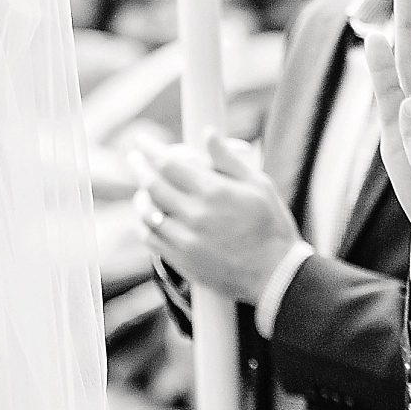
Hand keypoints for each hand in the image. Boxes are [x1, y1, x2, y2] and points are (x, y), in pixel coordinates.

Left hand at [132, 131, 298, 304]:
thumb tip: (208, 133)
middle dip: (140, 167)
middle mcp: (195, 215)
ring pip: (147, 212)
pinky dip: (144, 224)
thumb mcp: (258, 186)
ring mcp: (185, 239)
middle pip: (153, 185)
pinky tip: (148, 217)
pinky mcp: (181, 260)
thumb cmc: (271, 227)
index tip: (142, 141)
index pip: (169, 164)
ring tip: (142, 189)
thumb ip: (228, 160)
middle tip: (135, 159)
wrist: (276, 276)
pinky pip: (150, 238)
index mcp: (214, 192)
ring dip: (141, 196)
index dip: (151, 149)